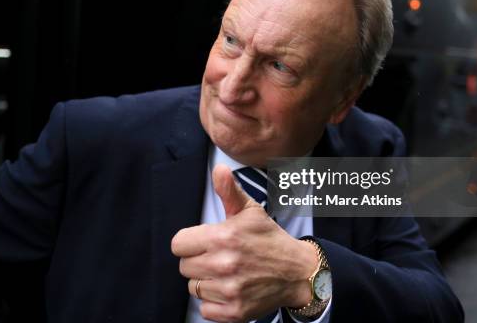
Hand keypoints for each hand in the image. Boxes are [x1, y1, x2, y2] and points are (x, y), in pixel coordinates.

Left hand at [171, 164, 317, 321]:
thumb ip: (229, 191)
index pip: (178, 244)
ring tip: (225, 273)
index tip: (203, 243)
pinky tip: (228, 290)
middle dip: (197, 261)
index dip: (189, 242)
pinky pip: (204, 309)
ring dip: (206, 282)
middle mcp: (224, 264)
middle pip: (184, 267)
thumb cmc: (269, 239)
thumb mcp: (250, 211)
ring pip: (193, 288)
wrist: (298, 272)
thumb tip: (219, 169)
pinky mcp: (235, 312)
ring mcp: (229, 290)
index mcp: (223, 237)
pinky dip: (214, 302)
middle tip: (217, 257)